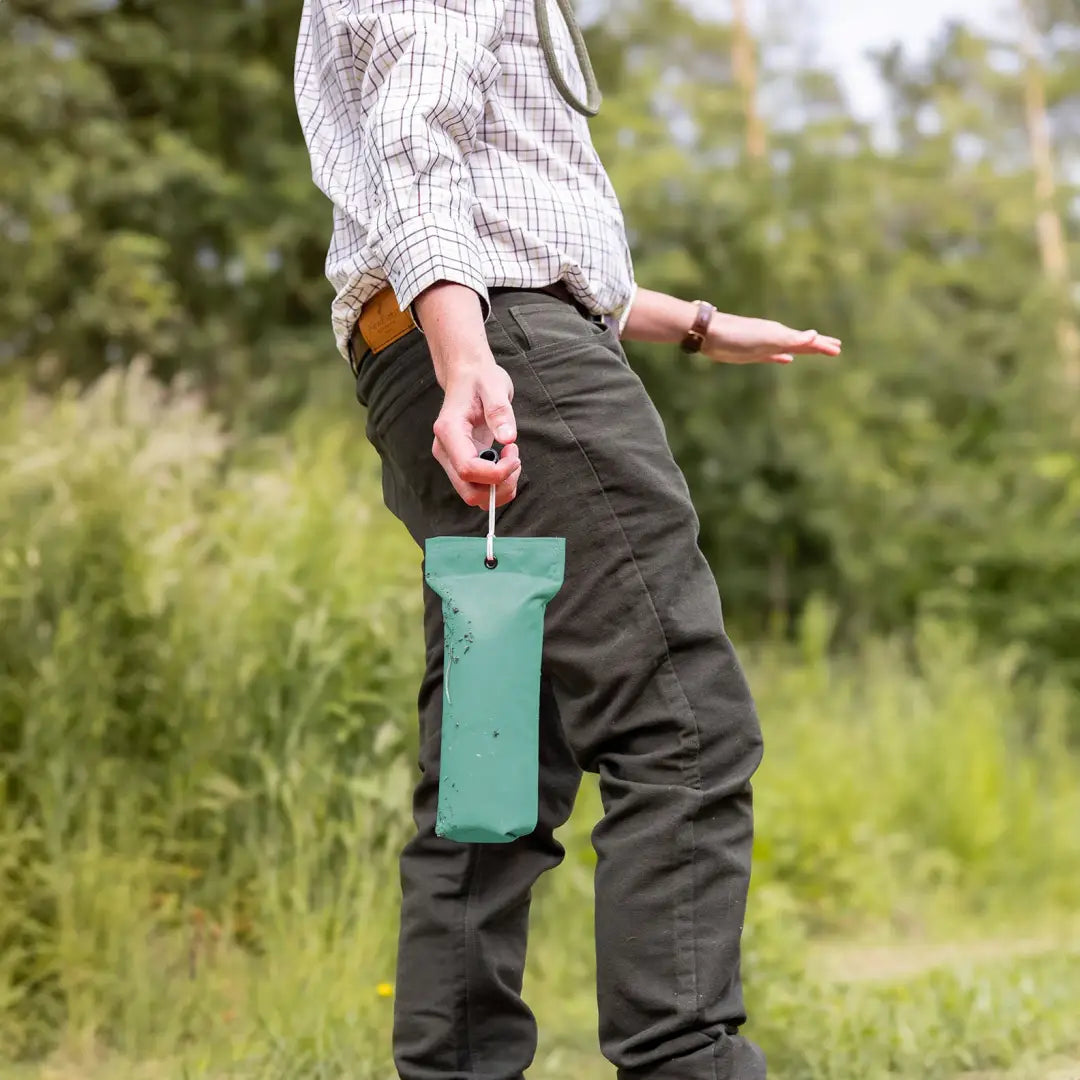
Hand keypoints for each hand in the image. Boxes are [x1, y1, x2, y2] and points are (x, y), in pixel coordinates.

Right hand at [431, 359, 521, 507]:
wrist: (466, 374)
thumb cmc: (479, 378)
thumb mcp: (494, 386)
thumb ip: (500, 412)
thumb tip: (508, 439)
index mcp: (449, 431)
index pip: (468, 469)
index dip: (496, 473)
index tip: (514, 454)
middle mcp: (444, 450)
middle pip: (469, 491)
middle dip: (499, 486)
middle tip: (516, 460)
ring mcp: (450, 459)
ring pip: (473, 495)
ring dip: (499, 488)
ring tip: (512, 459)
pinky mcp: (460, 462)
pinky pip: (478, 487)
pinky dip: (497, 484)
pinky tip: (506, 462)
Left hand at [702, 312, 841, 364]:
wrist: (710, 333)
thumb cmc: (738, 335)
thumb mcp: (767, 338)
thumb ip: (790, 338)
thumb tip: (815, 335)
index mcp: (781, 334)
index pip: (808, 341)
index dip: (823, 345)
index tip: (838, 349)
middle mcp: (775, 337)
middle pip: (802, 342)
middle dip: (818, 345)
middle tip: (836, 347)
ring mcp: (764, 344)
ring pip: (789, 347)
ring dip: (803, 350)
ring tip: (814, 350)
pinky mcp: (751, 352)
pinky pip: (773, 355)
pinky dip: (782, 357)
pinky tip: (786, 360)